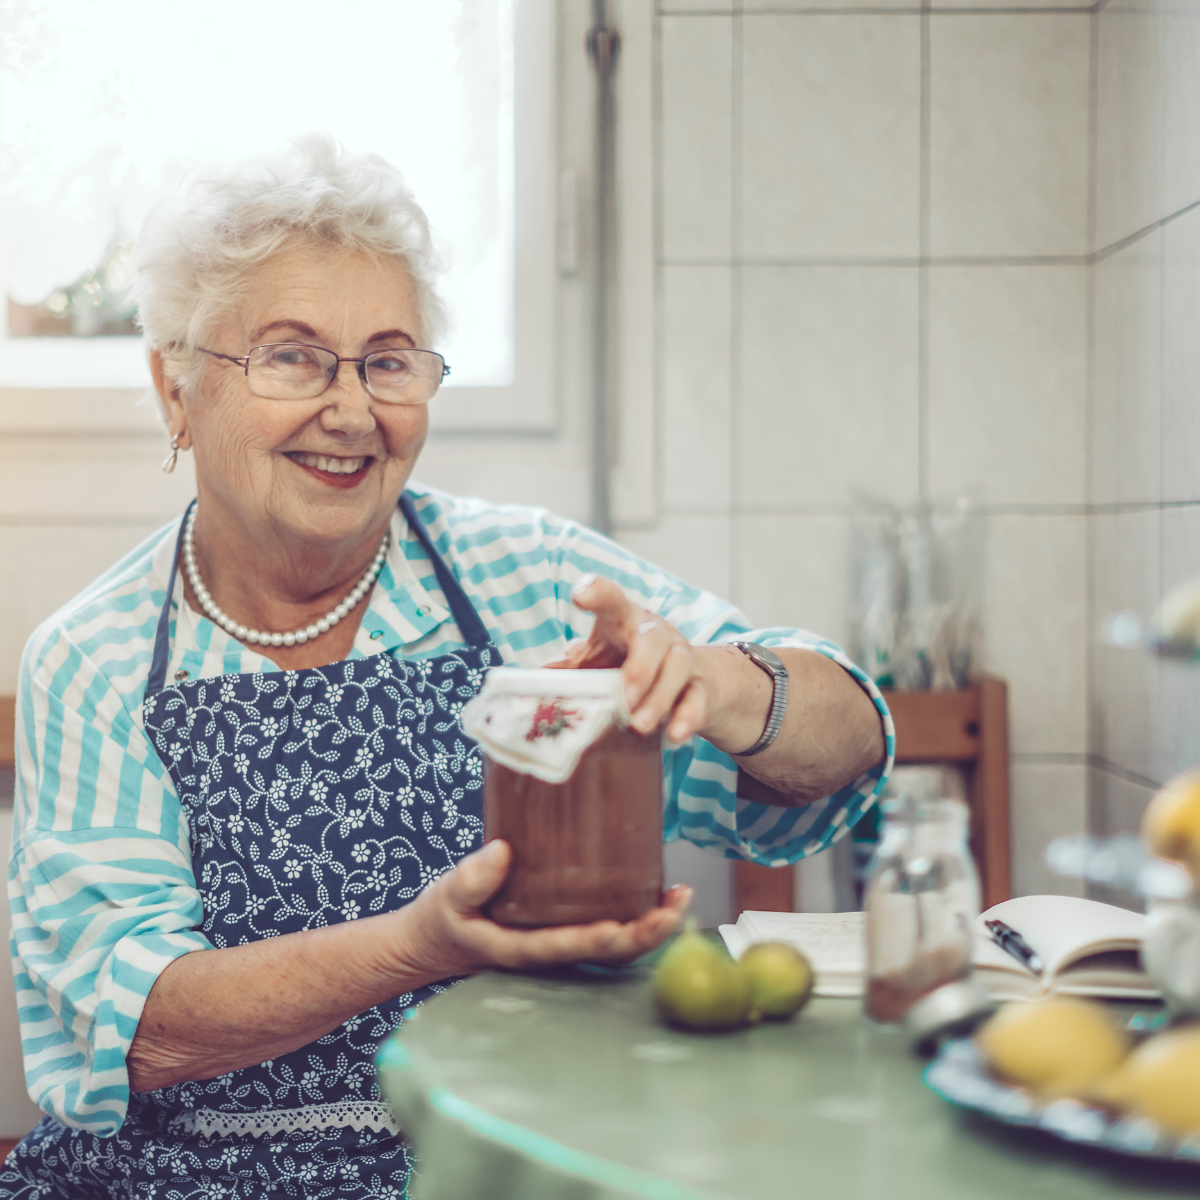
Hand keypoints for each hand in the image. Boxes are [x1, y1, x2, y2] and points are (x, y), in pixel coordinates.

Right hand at [403, 840, 690, 975]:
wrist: (438, 942)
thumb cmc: (445, 919)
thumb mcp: (447, 897)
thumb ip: (472, 879)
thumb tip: (502, 851)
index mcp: (520, 949)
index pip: (565, 948)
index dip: (596, 940)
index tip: (621, 927)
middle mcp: (551, 953)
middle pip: (608, 953)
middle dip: (646, 933)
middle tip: (675, 905)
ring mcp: (563, 946)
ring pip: (617, 946)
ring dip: (652, 925)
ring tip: (680, 896)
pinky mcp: (567, 932)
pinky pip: (611, 931)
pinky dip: (640, 917)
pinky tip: (659, 893)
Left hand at [547, 574, 713, 741]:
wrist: (693, 679)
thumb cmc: (632, 663)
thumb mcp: (598, 660)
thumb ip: (570, 667)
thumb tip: (531, 681)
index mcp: (624, 620)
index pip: (612, 600)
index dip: (598, 593)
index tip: (581, 595)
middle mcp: (657, 633)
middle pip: (652, 638)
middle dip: (638, 668)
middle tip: (622, 698)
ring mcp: (683, 656)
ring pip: (678, 667)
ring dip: (659, 698)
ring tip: (639, 725)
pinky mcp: (703, 686)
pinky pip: (699, 698)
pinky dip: (687, 717)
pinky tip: (674, 736)